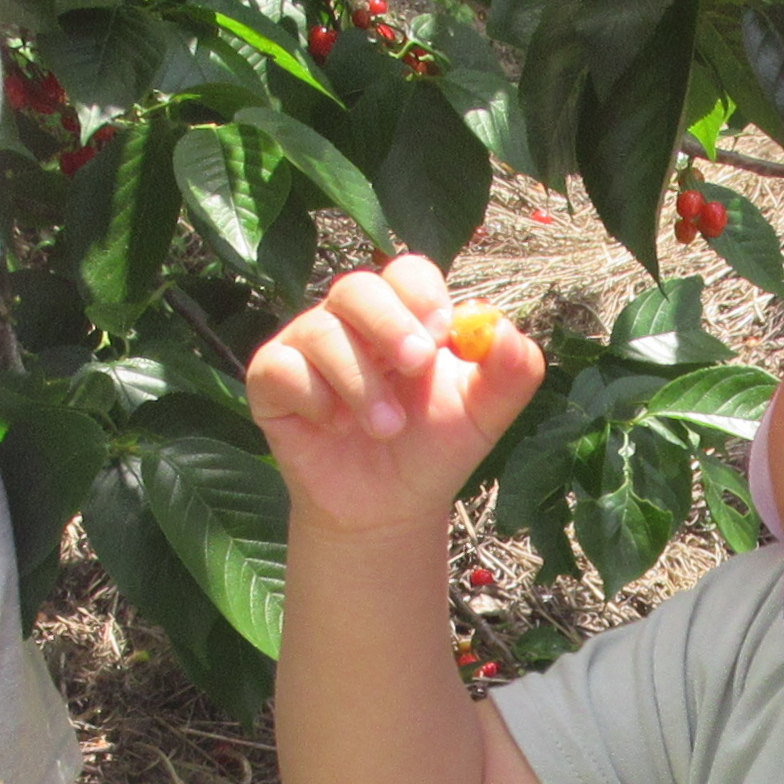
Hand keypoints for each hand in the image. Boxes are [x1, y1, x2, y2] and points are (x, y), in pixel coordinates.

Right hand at [247, 253, 544, 537]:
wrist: (389, 509)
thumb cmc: (432, 449)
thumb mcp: (483, 416)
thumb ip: (511, 373)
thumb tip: (508, 332)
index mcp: (406, 316)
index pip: (407, 274)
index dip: (421, 294)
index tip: (442, 331)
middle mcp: (353, 321)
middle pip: (357, 287)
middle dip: (389, 323)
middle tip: (415, 365)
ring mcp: (309, 345)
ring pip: (321, 331)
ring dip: (360, 382)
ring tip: (386, 428)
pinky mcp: (272, 379)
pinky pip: (282, 368)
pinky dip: (314, 398)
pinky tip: (334, 426)